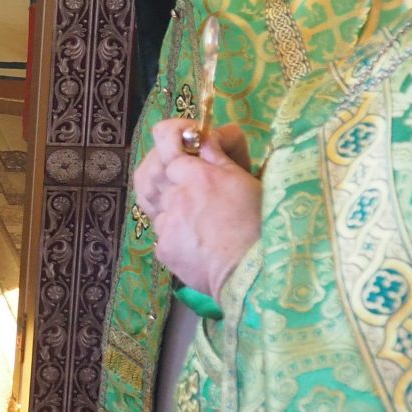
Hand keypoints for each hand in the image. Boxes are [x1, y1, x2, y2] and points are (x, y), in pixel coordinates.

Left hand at [142, 122, 261, 297]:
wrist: (253, 273)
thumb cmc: (260, 224)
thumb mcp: (247, 182)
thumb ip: (220, 157)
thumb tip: (204, 138)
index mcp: (198, 174)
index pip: (168, 148)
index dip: (178, 151)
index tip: (189, 157)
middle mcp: (176, 195)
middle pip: (151, 175)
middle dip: (165, 178)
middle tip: (184, 186)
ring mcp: (167, 224)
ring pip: (158, 208)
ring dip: (172, 210)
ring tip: (198, 220)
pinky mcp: (163, 249)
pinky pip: (163, 236)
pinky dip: (177, 237)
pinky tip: (197, 243)